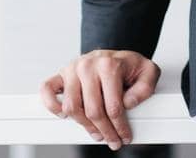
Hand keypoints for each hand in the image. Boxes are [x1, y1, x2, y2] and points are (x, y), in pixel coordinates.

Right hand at [41, 49, 159, 148]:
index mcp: (109, 65)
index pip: (113, 106)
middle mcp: (88, 66)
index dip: (119, 127)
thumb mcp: (148, 71)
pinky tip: (65, 115)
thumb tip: (128, 103)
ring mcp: (72, 69)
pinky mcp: (60, 74)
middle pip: (93, 111)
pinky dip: (52, 105)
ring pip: (72, 108)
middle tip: (112, 140)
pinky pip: (47, 90)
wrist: (114, 54)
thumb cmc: (128, 66)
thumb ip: (145, 87)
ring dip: (84, 125)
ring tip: (96, 132)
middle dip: (105, 131)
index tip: (124, 136)